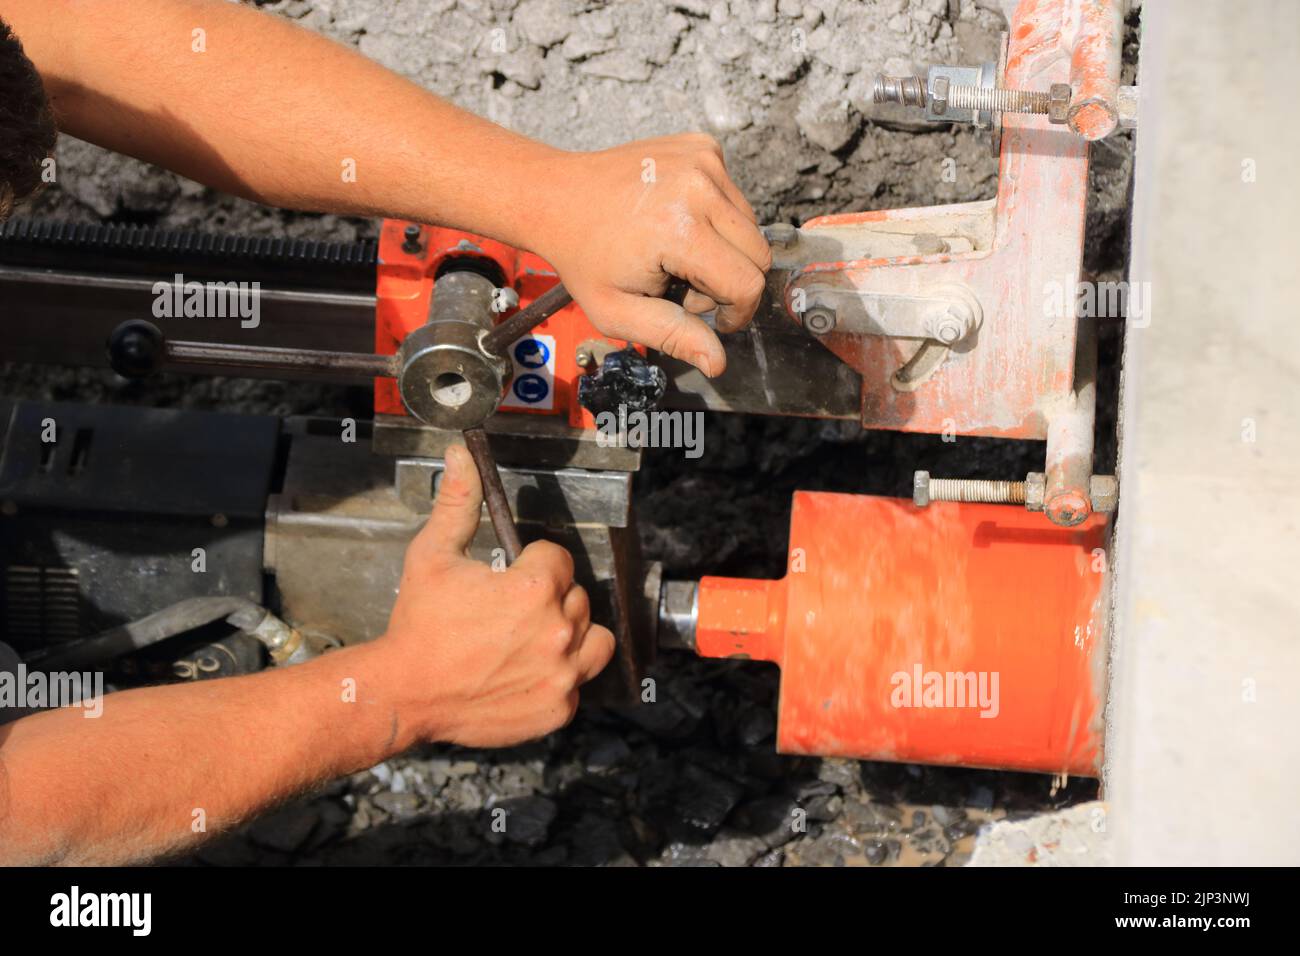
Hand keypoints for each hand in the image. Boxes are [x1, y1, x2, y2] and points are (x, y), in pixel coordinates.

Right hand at [378, 444, 614, 747]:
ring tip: (533, 639)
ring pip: (593, 639)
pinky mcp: (558, 707)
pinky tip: (526, 672)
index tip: (511, 576)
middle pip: (576, 597)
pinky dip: (559, 678)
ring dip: (571, 635)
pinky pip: (578, 682)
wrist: (403, 693)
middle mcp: (557, 630)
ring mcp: (561, 673)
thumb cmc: (418, 626)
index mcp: (534, 588)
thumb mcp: (433, 556)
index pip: (558, 558)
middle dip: (549, 599)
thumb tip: (461, 457)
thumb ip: (458, 504)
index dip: (533, 563)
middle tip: (510, 612)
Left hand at [533, 133, 770, 377]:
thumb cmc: (582, 256)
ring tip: (676, 255)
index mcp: (680, 229)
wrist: (556, 196)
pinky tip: (677, 222)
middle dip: (729, 281)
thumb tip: (718, 363)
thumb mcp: (617, 311)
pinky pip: (734, 196)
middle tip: (682, 286)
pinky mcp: (702, 146)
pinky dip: (715, 217)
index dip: (735, 311)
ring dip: (723, 250)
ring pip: (750, 225)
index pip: (748, 282)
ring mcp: (703, 159)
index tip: (707, 318)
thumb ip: (671, 336)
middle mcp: (699, 186)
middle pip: (758, 254)